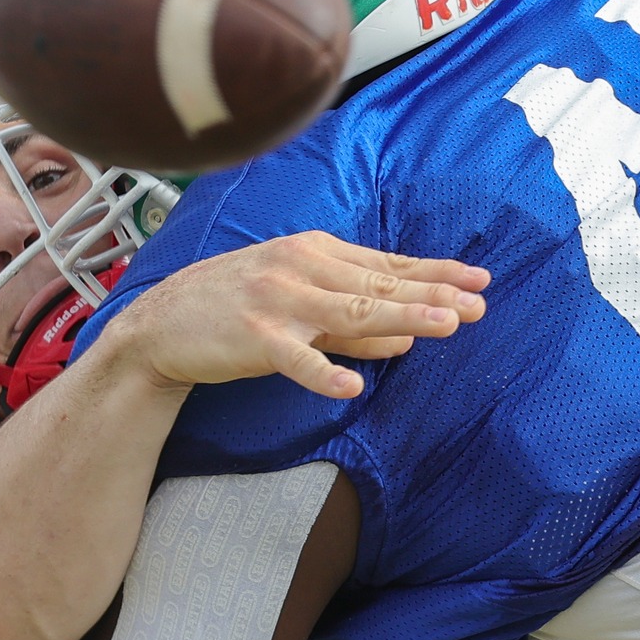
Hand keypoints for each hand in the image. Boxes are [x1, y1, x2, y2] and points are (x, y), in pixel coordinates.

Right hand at [102, 233, 489, 398]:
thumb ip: (353, 322)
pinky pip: (295, 358)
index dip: (434, 272)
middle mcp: (300, 268)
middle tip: (478, 304)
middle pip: (379, 284)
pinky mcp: (254, 338)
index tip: (478, 279)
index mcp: (314, 251)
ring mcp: (277, 301)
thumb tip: (407, 336)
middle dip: (433, 293)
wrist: (160, 325)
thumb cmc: (236, 309)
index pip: (386, 263)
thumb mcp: (300, 304)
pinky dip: (323, 372)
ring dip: (400, 318)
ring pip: (351, 311)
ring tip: (444, 326)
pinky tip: (352, 388)